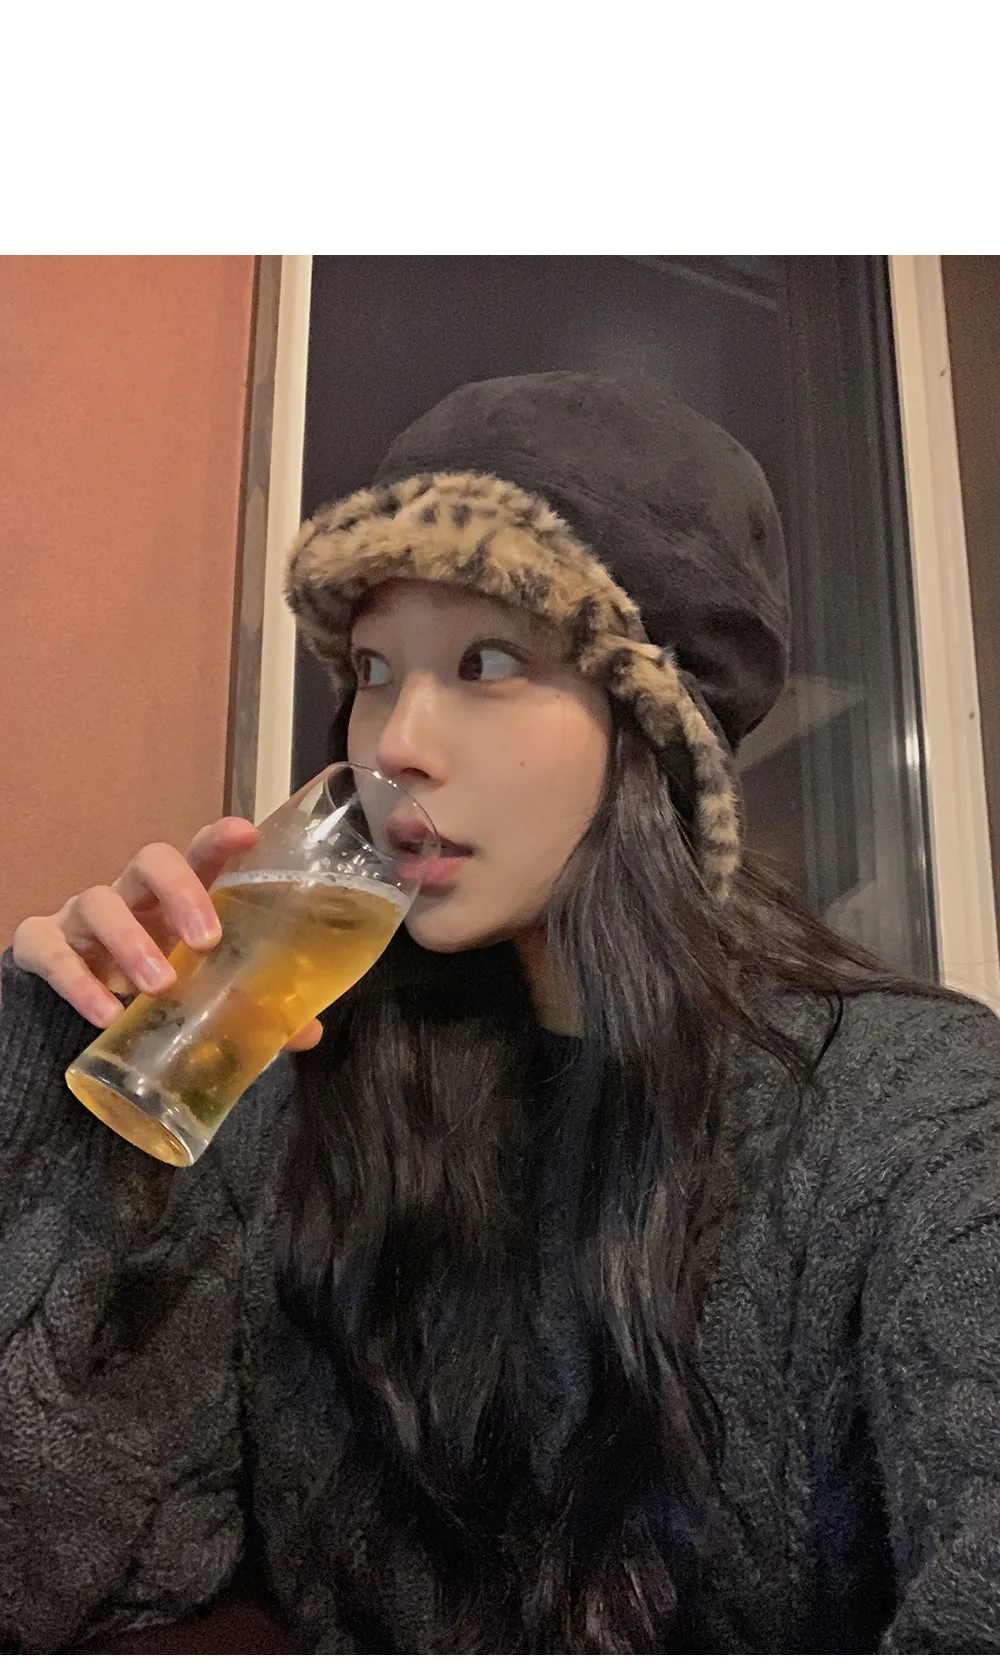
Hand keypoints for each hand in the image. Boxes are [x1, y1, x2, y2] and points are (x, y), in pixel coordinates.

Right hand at [11, 818, 323, 1051]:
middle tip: (205, 940)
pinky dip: (77, 981)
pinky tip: (106, 1014)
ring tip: (158, 985)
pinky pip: (52, 951)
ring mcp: (85, 917)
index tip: (248, 835)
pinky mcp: (46, 946)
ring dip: (130, 941)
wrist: (84, 1002)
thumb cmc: (160, 982)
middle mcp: (133, 895)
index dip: (220, 838)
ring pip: (99, 902)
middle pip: (151, 861)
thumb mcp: (205, 988)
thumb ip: (253, 1005)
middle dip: (180, 891)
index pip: (201, 851)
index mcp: (178, 897)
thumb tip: (307, 1032)